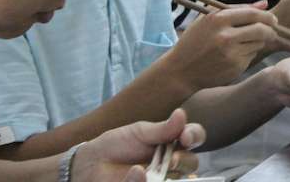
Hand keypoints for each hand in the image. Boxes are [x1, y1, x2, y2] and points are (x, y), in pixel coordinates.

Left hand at [71, 108, 204, 181]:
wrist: (94, 162)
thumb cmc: (119, 143)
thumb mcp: (139, 132)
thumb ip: (161, 129)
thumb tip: (181, 114)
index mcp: (173, 141)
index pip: (194, 137)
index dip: (195, 136)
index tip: (185, 137)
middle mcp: (172, 161)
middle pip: (191, 163)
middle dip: (185, 160)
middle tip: (173, 159)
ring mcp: (161, 178)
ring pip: (176, 179)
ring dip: (167, 175)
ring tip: (148, 169)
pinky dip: (143, 181)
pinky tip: (136, 173)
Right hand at [170, 0, 277, 89]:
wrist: (181, 70)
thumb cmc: (196, 40)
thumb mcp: (209, 19)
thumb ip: (237, 9)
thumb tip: (264, 3)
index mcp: (218, 19)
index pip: (252, 13)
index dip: (267, 15)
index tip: (272, 18)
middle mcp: (225, 36)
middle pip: (261, 29)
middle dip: (271, 29)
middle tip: (273, 30)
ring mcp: (231, 54)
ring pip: (258, 43)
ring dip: (260, 41)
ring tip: (248, 41)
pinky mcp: (235, 68)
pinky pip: (251, 56)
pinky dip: (249, 53)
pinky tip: (237, 53)